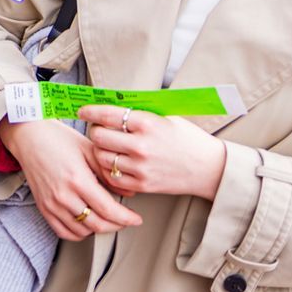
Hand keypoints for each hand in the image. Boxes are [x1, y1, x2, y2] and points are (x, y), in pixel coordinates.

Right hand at [0, 118, 143, 240]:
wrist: (29, 137)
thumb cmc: (57, 138)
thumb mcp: (88, 150)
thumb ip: (108, 172)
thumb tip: (128, 191)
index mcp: (77, 178)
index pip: (108, 209)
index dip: (126, 218)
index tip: (136, 219)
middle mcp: (63, 195)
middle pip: (97, 224)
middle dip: (117, 226)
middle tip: (125, 220)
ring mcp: (52, 204)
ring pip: (82, 231)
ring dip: (98, 229)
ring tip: (107, 219)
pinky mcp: (43, 208)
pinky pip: (64, 232)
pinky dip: (79, 233)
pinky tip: (87, 223)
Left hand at [80, 105, 224, 199]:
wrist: (208, 167)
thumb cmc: (188, 138)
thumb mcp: (166, 117)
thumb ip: (140, 113)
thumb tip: (113, 106)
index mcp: (147, 123)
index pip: (108, 114)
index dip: (90, 111)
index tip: (83, 111)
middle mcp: (141, 145)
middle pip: (99, 136)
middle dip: (94, 131)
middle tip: (98, 129)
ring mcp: (140, 167)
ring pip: (102, 158)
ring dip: (99, 151)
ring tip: (106, 147)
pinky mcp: (141, 185)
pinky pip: (111, 177)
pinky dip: (108, 170)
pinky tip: (114, 163)